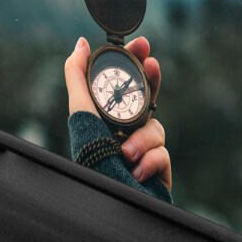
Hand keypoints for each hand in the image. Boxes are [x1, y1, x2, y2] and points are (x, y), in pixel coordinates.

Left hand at [63, 36, 168, 187]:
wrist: (107, 199)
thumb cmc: (92, 159)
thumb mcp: (80, 112)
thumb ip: (78, 77)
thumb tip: (81, 43)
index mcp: (107, 117)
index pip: (124, 84)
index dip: (135, 63)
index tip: (142, 43)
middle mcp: (125, 131)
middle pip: (148, 98)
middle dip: (151, 79)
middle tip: (152, 62)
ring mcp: (143, 149)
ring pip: (156, 128)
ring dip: (141, 139)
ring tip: (125, 153)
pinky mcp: (158, 169)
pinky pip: (163, 153)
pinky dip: (149, 160)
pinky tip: (136, 170)